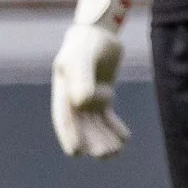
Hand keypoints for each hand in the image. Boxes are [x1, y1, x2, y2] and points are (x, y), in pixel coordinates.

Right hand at [50, 0, 129, 157]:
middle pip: (82, 127)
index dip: (68, 135)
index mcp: (63, 92)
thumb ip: (82, 78)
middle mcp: (74, 100)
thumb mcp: (82, 59)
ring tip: (116, 151)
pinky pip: (108, 117)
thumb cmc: (86, 44)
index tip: (75, 152)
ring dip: (105, 138)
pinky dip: (115, 128)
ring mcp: (88, 100)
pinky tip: (125, 138)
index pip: (64, 118)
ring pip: (96, 125)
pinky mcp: (103, 96)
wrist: (98, 33)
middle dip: (92, 141)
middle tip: (105, 154)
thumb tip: (81, 103)